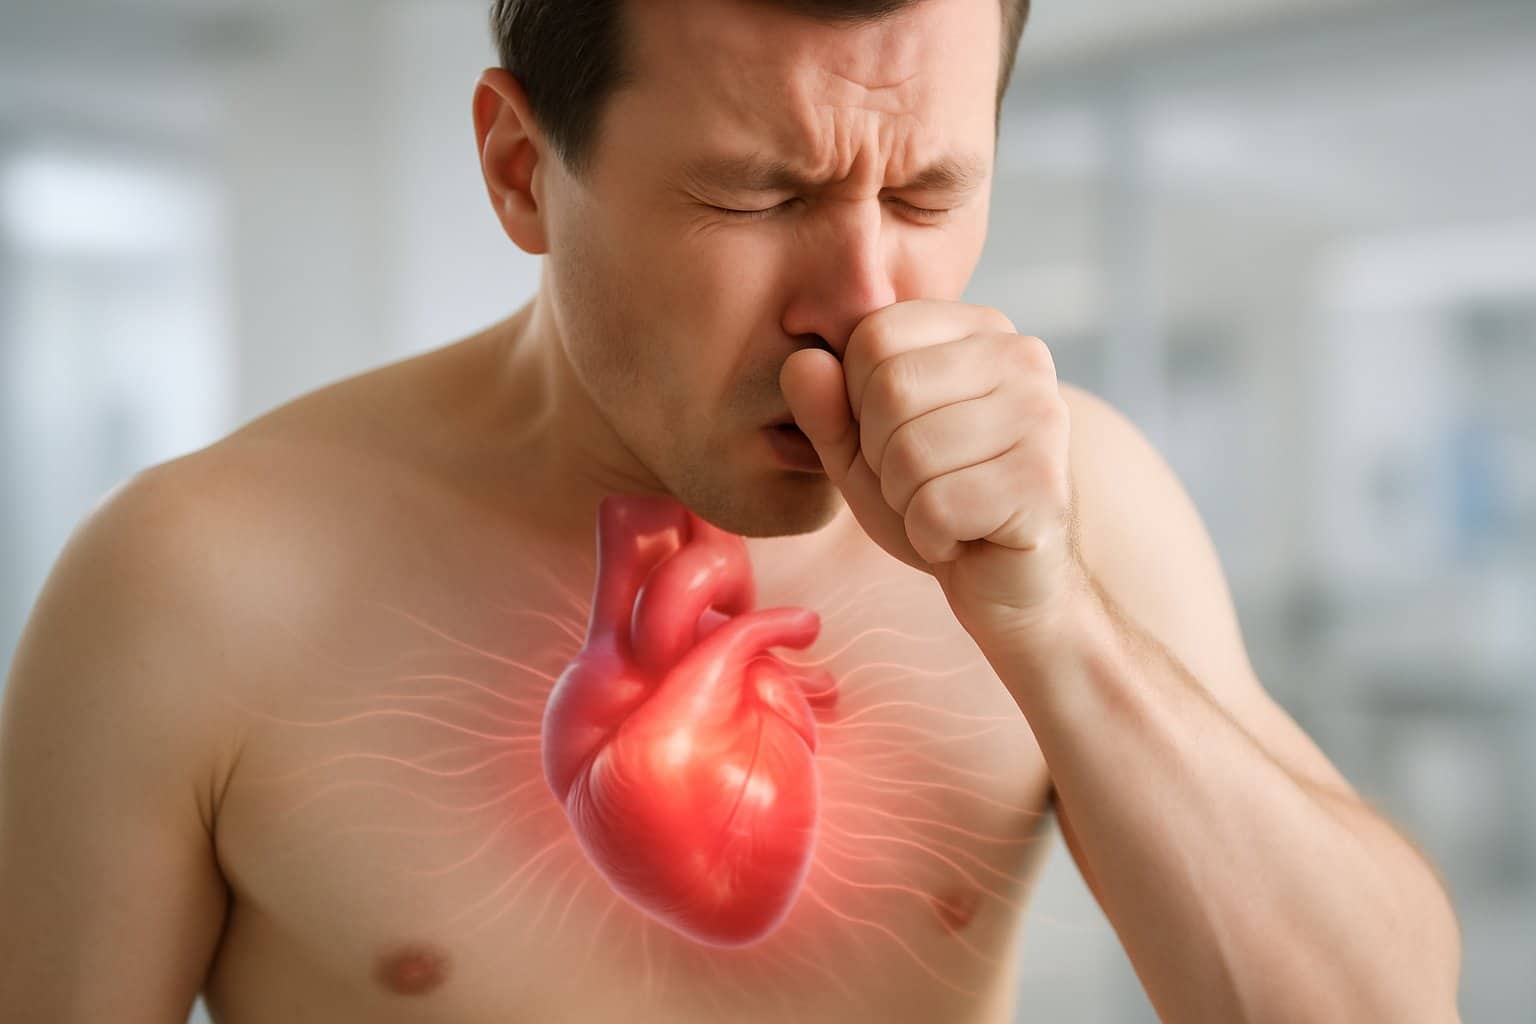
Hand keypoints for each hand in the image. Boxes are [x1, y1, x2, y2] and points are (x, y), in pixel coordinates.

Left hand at [780, 299, 1083, 648]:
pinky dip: (931, 536)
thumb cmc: (932, 498)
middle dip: (881, 456)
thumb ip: (824, 404)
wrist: (1002, 579)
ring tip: (945, 507)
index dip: (857, 401)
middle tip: (922, 482)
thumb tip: (802, 362)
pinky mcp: (1044, 482)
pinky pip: (937, 507)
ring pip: (910, 452)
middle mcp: (1021, 356)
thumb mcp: (859, 447)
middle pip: (890, 388)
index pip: (873, 334)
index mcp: (978, 328)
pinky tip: (964, 536)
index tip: (896, 437)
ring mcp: (1041, 416)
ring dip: (906, 501)